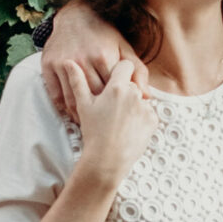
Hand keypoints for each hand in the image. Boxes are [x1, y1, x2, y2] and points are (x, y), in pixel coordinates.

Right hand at [42, 0, 132, 117]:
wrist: (75, 16)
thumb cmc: (103, 33)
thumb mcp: (124, 48)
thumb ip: (138, 71)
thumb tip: (147, 96)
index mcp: (104, 57)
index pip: (113, 90)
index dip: (117, 104)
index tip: (119, 113)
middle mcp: (83, 61)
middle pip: (93, 97)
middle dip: (100, 112)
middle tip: (105, 124)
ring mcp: (63, 64)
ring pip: (72, 99)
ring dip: (80, 115)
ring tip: (88, 123)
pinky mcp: (48, 66)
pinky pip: (56, 94)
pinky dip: (63, 108)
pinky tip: (71, 113)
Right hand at [67, 57, 156, 189]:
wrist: (107, 159)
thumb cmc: (93, 132)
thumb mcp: (83, 105)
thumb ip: (78, 81)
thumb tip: (69, 62)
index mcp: (117, 87)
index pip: (126, 65)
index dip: (120, 71)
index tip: (115, 79)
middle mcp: (134, 94)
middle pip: (132, 83)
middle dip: (124, 91)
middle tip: (112, 107)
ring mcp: (145, 108)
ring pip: (140, 98)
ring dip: (133, 104)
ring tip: (119, 120)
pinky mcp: (153, 120)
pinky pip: (148, 112)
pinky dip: (141, 118)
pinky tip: (128, 127)